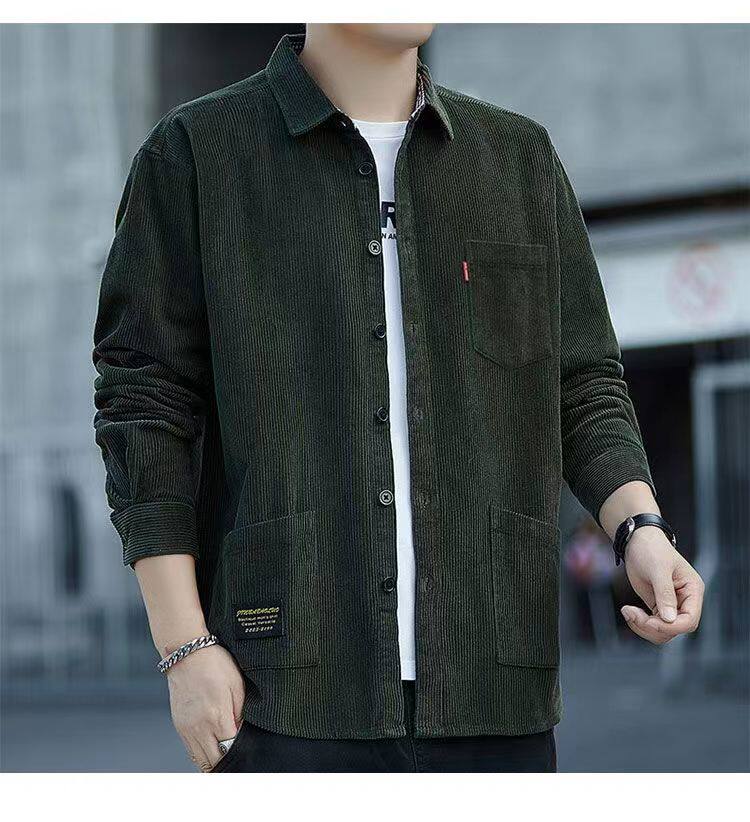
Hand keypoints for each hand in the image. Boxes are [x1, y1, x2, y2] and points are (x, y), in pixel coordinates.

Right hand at [166, 643, 245, 771]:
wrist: (187, 654)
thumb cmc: (215, 664)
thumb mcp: (237, 685)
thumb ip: (240, 714)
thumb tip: (241, 734)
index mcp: (217, 716)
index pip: (229, 750)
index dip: (239, 753)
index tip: (247, 751)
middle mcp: (199, 727)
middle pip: (213, 761)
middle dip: (226, 761)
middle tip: (237, 757)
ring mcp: (186, 728)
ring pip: (200, 760)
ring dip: (213, 761)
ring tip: (225, 754)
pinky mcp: (179, 726)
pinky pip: (190, 750)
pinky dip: (201, 754)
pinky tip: (211, 748)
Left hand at [620, 526, 704, 644]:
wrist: (637, 542)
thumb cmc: (651, 549)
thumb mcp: (658, 569)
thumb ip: (664, 593)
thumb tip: (669, 619)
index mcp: (693, 590)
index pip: (690, 620)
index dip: (672, 626)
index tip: (650, 621)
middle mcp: (685, 601)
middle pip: (676, 629)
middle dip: (653, 627)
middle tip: (631, 613)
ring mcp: (671, 605)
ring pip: (663, 631)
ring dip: (644, 627)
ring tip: (627, 611)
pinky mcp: (658, 606)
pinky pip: (652, 625)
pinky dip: (639, 623)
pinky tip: (627, 611)